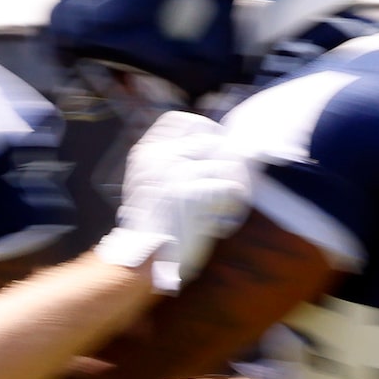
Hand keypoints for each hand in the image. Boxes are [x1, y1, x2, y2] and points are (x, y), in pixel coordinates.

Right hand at [104, 110, 251, 293]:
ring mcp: (173, 173)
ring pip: (225, 162)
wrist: (142, 258)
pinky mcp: (190, 192)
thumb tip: (211, 142)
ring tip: (234, 195)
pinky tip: (229, 210)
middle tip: (234, 173)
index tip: (214, 141)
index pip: (180, 120)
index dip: (203, 127)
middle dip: (227, 156)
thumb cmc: (152, 224)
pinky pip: (229, 185)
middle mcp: (157, 158)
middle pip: (210, 139)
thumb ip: (170, 160)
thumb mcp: (149, 183)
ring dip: (236, 179)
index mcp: (144, 153)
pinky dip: (236, 199)